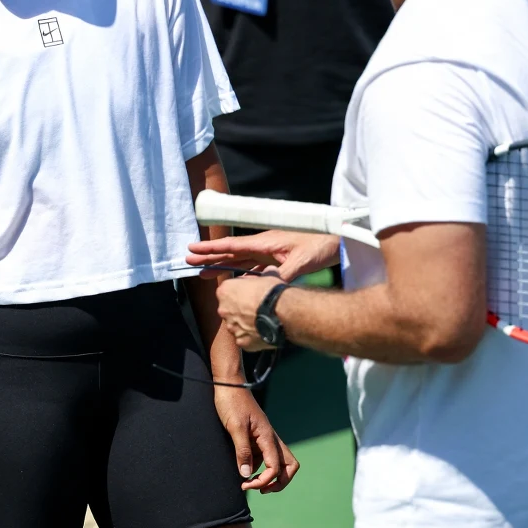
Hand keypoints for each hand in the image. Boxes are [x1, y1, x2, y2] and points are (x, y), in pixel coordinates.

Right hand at [187, 230, 340, 280]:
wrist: (339, 239)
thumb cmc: (321, 244)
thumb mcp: (302, 261)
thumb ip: (283, 274)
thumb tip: (267, 288)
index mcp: (265, 242)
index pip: (232, 246)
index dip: (212, 249)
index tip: (193, 250)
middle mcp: (264, 245)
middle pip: (231, 252)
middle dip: (210, 257)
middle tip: (189, 262)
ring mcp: (271, 252)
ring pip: (240, 260)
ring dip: (223, 266)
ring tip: (205, 273)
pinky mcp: (279, 259)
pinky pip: (254, 267)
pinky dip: (242, 274)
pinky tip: (235, 281)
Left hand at [214, 387, 298, 492]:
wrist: (229, 384)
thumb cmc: (231, 402)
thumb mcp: (235, 427)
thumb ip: (242, 451)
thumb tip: (246, 475)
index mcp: (267, 436)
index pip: (275, 467)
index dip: (264, 481)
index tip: (246, 485)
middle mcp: (270, 438)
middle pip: (289, 466)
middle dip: (279, 482)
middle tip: (261, 489)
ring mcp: (265, 438)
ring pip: (278, 462)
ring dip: (269, 475)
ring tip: (249, 482)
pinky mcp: (257, 437)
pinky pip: (264, 456)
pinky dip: (258, 466)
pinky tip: (243, 467)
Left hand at [216, 274, 284, 351]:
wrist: (283, 313)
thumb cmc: (272, 292)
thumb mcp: (268, 276)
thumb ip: (264, 274)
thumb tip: (270, 269)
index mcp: (224, 291)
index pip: (228, 290)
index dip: (240, 291)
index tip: (251, 293)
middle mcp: (223, 310)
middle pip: (229, 309)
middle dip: (240, 309)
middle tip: (256, 308)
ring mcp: (232, 328)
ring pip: (237, 325)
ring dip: (246, 324)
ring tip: (263, 321)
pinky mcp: (242, 342)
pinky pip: (245, 339)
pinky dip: (252, 337)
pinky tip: (264, 332)